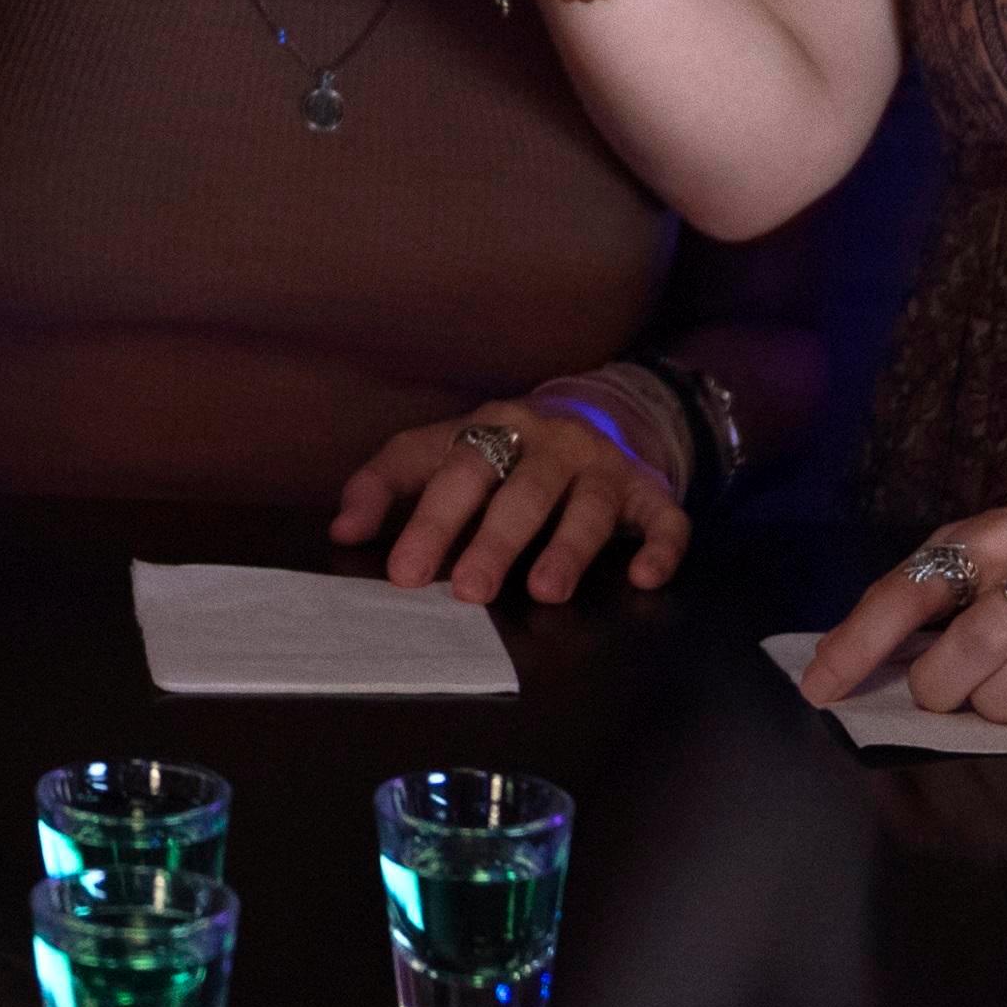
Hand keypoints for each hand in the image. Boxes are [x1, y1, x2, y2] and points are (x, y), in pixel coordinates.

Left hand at [332, 391, 687, 607]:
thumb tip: (342, 528)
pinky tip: (642, 578)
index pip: (457, 471)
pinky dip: (660, 547)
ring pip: (591, 505)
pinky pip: (664, 519)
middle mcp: (551, 442)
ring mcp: (604, 466)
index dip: (431, 521)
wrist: (596, 416)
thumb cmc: (502, 453)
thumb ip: (388, 484)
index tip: (403, 572)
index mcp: (493, 430)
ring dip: (569, 547)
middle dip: (495, 540)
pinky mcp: (650, 491)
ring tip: (546, 591)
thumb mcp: (441, 452)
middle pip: (523, 490)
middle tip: (469, 590)